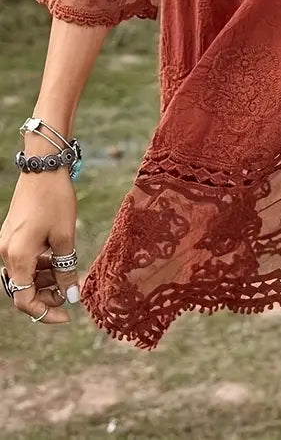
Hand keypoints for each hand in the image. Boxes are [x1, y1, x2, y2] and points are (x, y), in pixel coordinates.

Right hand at [0, 167, 79, 324]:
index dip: (45, 312)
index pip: (24, 300)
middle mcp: (5, 253)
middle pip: (22, 289)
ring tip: (67, 275)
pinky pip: (22, 260)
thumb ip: (66, 270)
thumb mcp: (65, 237)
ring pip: (22, 275)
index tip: (67, 316)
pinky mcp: (11, 235)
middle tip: (70, 293)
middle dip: (46, 296)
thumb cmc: (56, 200)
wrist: (44, 168)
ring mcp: (6, 244)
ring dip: (44, 280)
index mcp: (17, 257)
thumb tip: (71, 296)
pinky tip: (57, 261)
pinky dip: (39, 266)